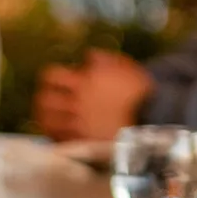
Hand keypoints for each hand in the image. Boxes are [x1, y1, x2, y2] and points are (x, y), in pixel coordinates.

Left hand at [34, 49, 153, 141]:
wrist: (153, 121)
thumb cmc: (140, 93)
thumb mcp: (127, 69)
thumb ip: (106, 60)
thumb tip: (88, 55)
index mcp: (85, 81)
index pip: (51, 76)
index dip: (50, 78)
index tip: (54, 81)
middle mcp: (78, 102)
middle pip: (44, 100)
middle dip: (44, 98)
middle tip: (49, 100)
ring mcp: (78, 123)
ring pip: (46, 120)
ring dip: (46, 117)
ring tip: (51, 116)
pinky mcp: (82, 141)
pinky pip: (57, 138)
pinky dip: (55, 134)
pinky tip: (60, 131)